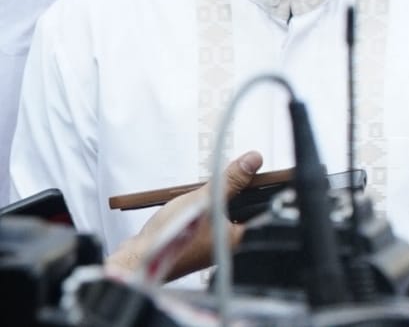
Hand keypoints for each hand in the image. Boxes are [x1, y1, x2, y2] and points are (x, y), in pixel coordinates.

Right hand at [105, 150, 262, 281]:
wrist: (137, 258)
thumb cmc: (171, 238)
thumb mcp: (205, 201)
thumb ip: (231, 181)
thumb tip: (253, 161)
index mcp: (238, 239)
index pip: (260, 208)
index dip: (257, 188)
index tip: (252, 171)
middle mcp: (227, 245)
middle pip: (240, 208)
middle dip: (231, 193)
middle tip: (218, 184)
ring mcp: (211, 245)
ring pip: (221, 213)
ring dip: (212, 200)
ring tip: (200, 196)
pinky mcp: (195, 243)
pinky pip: (205, 219)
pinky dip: (200, 209)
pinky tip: (189, 205)